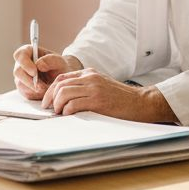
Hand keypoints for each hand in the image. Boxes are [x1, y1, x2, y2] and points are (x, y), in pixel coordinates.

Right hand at [12, 45, 81, 99]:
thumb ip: (50, 60)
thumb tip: (38, 65)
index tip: (34, 72)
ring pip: (21, 84)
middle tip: (42, 86)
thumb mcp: (59, 61)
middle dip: (29, 80)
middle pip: (18, 72)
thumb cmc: (59, 66)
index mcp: (28, 52)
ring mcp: (21, 77)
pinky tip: (44, 91)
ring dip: (34, 89)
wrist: (61, 78)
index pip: (19, 55)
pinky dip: (36, 94)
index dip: (25, 63)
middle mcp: (21, 64)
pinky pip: (26, 93)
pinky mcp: (24, 88)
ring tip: (47, 88)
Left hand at [41, 67, 177, 122]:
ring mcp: (94, 88)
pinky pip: (74, 104)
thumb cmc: (121, 99)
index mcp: (89, 73)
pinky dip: (67, 111)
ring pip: (64, 93)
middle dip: (50, 98)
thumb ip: (85, 88)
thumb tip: (65, 98)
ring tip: (59, 113)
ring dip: (57, 105)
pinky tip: (68, 116)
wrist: (141, 102)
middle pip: (59, 84)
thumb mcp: (101, 86)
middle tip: (49, 109)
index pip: (62, 78)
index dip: (51, 90)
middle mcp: (90, 78)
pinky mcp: (98, 101)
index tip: (47, 101)